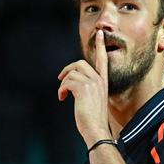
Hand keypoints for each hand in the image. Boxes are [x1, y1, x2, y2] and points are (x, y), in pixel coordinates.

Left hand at [58, 29, 111, 145]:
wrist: (96, 130)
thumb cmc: (93, 120)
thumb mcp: (93, 101)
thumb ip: (88, 90)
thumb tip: (75, 85)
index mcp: (103, 82)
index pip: (103, 60)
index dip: (101, 46)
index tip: (100, 34)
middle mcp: (99, 80)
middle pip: (80, 63)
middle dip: (67, 70)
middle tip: (61, 80)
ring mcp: (92, 84)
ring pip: (72, 73)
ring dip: (63, 83)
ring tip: (63, 95)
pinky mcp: (83, 88)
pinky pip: (67, 82)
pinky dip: (61, 90)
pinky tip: (62, 98)